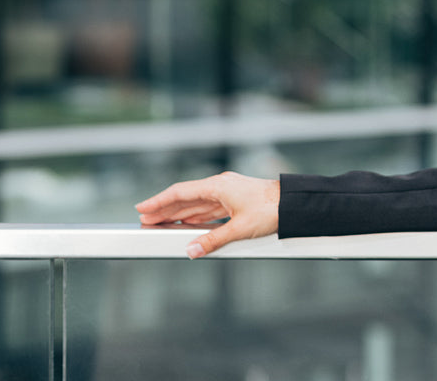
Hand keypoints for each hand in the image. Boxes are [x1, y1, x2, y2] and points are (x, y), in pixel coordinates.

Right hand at [135, 172, 279, 258]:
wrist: (293, 203)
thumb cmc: (272, 209)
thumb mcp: (240, 228)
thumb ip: (213, 240)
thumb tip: (192, 250)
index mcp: (219, 186)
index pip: (181, 192)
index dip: (159, 201)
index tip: (142, 208)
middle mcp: (221, 186)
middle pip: (186, 198)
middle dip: (164, 209)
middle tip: (144, 219)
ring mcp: (228, 193)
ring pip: (196, 204)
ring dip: (178, 213)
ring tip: (161, 223)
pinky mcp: (235, 201)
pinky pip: (208, 209)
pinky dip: (194, 216)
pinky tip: (187, 224)